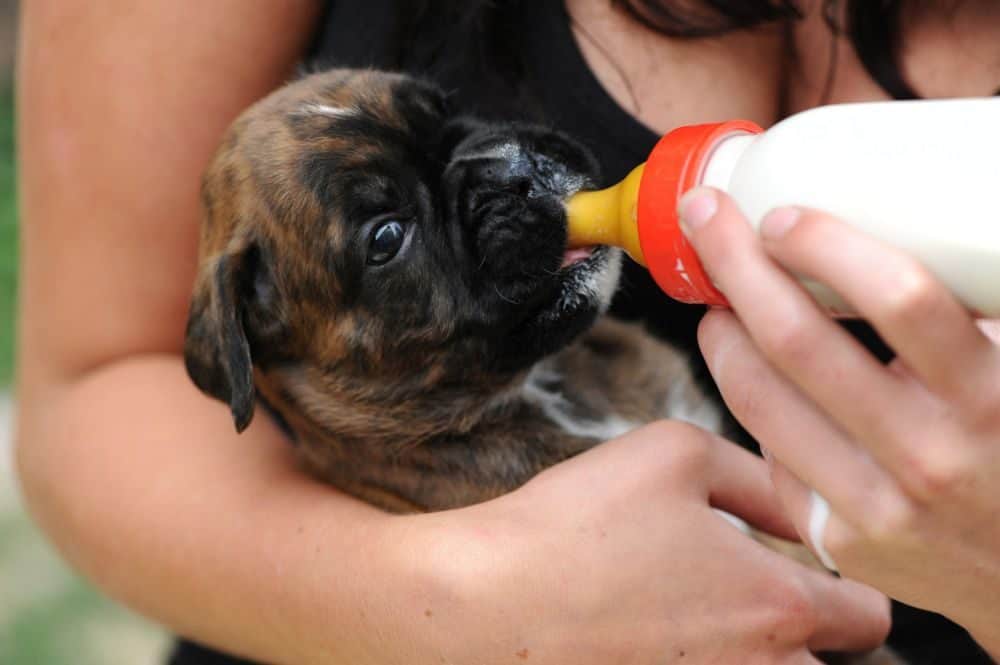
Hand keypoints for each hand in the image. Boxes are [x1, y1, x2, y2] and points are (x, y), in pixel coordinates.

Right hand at [396, 421, 888, 663]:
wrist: (485, 606)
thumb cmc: (577, 524)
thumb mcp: (673, 453)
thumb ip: (758, 472)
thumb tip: (799, 500)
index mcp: (777, 604)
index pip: (869, 617)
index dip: (846, 587)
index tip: (809, 573)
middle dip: (804, 631)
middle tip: (743, 596)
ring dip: (757, 651)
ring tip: (694, 619)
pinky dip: (707, 664)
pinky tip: (658, 640)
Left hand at [680, 187, 999, 653]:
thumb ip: (960, 319)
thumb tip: (879, 234)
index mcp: (988, 394)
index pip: (899, 298)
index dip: (826, 244)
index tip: (784, 216)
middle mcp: (928, 453)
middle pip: (797, 341)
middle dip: (736, 265)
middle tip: (708, 221)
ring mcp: (876, 505)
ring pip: (759, 398)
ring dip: (722, 335)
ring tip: (716, 302)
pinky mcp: (838, 540)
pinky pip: (770, 451)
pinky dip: (753, 400)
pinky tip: (751, 374)